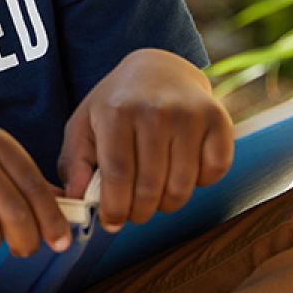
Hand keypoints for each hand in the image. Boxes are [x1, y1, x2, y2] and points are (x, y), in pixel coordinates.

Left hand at [59, 48, 233, 231]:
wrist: (158, 69)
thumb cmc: (116, 104)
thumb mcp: (83, 125)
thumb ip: (74, 163)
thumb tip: (75, 199)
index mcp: (117, 113)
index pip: (118, 175)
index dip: (115, 207)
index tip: (112, 223)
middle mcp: (154, 111)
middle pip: (151, 186)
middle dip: (140, 211)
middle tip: (134, 212)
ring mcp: (189, 115)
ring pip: (182, 186)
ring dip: (168, 203)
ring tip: (155, 194)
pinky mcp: (218, 120)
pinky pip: (213, 172)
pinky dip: (200, 183)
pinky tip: (182, 171)